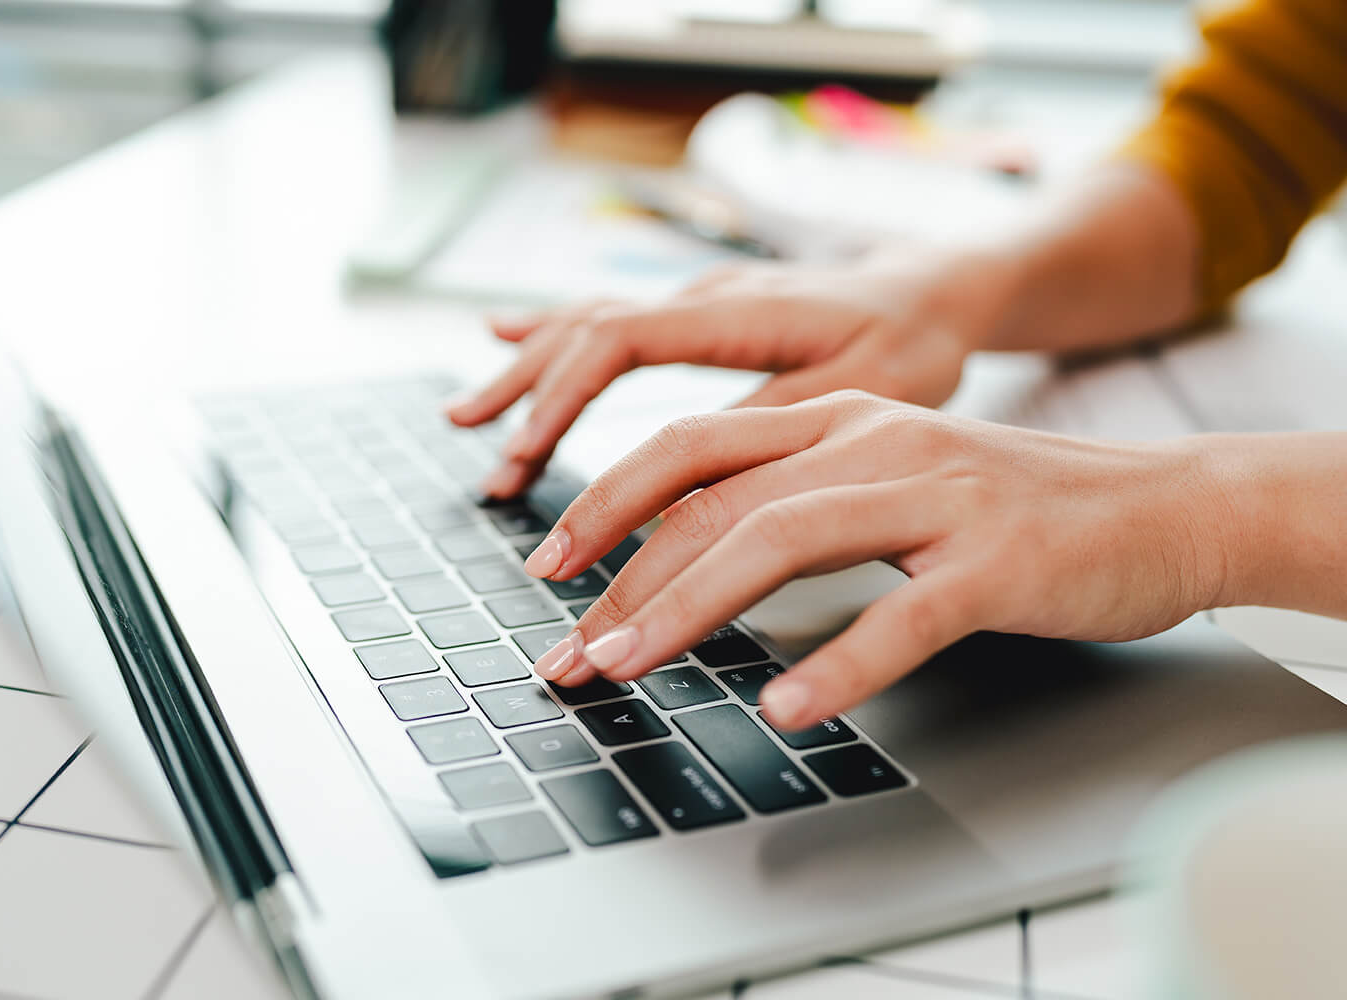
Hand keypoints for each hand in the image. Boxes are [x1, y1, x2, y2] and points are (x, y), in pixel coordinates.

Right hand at [446, 247, 1017, 497]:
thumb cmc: (914, 342)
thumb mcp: (862, 393)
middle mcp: (702, 295)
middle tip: (488, 474)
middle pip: (584, 335)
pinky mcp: (698, 313)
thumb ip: (768, 427)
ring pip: (587, 326)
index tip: (523, 459)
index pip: (618, 343)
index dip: (561, 401)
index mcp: (737, 309)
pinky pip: (608, 321)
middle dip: (527, 404)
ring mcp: (695, 299)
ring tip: (466, 423)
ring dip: (526, 378)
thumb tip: (682, 481)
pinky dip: (551, 340)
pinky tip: (503, 339)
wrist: (941, 288)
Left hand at [522, 391, 1228, 730]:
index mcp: (839, 418)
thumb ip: (797, 499)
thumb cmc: (1015, 507)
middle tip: (568, 648)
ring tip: (628, 669)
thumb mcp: (891, 479)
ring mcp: (937, 495)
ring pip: (782, 539)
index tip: (549, 570)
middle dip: (623, 575)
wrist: (1169, 504)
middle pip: (716, 496)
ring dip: (687, 610)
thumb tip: (690, 561)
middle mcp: (874, 441)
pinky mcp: (998, 561)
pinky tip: (787, 706)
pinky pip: (903, 616)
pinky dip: (838, 664)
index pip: (693, 450)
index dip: (608, 505)